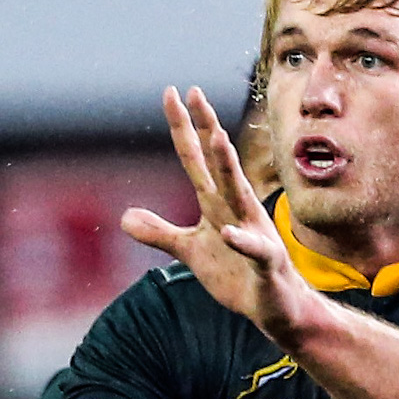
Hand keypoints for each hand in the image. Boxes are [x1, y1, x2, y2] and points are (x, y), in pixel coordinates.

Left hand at [122, 87, 318, 346]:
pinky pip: (254, 248)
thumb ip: (160, 233)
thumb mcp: (190, 251)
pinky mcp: (265, 262)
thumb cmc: (236, 273)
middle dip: (206, 127)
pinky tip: (228, 230)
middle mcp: (235, 208)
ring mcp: (252, 231)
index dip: (184, 127)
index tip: (172, 92)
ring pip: (239, 193)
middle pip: (218, 162)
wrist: (274, 306)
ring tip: (216, 137)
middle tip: (194, 92)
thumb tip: (124, 217)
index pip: (195, 158)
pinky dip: (242, 240)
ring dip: (228, 166)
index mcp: (216, 203)